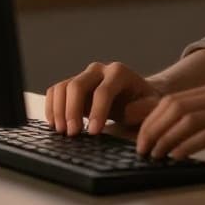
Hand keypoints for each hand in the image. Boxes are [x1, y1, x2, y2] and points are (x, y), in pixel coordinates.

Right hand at [44, 62, 163, 135]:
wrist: (136, 95)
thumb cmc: (144, 102)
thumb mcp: (152, 105)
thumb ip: (145, 108)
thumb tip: (128, 111)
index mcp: (119, 73)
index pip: (103, 90)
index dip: (97, 112)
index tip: (94, 133)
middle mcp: (99, 70)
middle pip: (77, 85)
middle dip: (72, 111)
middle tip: (73, 134)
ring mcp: (84, 76)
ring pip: (62, 87)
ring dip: (58, 110)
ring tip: (62, 131)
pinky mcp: (73, 85)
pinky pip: (55, 91)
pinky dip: (51, 107)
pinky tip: (55, 124)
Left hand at [136, 80, 204, 168]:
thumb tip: (178, 132)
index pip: (174, 99)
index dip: (151, 118)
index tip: (141, 136)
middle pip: (174, 106)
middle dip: (151, 128)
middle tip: (142, 148)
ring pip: (186, 119)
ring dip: (164, 139)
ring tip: (155, 155)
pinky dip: (185, 146)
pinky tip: (176, 157)